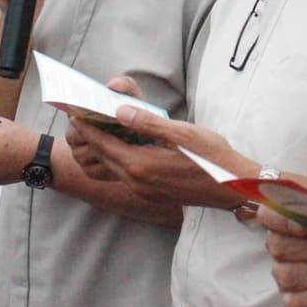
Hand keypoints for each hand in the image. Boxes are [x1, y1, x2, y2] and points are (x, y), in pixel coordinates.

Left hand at [62, 81, 253, 207]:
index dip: (86, 125)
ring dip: (101, 150)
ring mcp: (143, 191)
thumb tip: (119, 111)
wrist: (232, 189)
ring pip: (111, 168)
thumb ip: (148, 123)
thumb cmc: (212, 157)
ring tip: (96, 131)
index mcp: (141, 165)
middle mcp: (136, 181)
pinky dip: (115, 160)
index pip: (103, 142)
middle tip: (79, 117)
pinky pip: (123, 176)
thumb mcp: (182, 134)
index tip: (73, 110)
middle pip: (102, 156)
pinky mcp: (151, 195)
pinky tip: (121, 148)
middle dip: (89, 136)